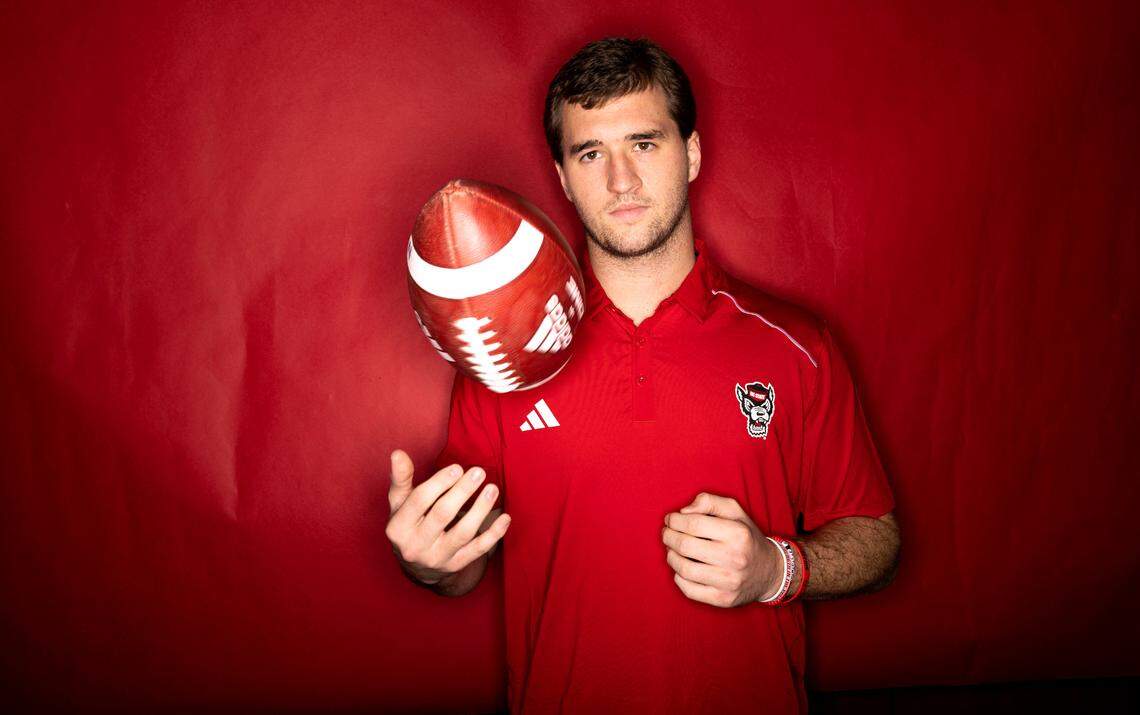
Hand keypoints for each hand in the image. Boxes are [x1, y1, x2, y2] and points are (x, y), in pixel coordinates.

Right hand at [385, 449, 510, 584]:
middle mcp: (415, 546)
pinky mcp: (455, 566)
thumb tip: (398, 454)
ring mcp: (436, 559)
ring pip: (463, 533)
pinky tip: (505, 517)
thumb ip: (401, 479)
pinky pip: (478, 550)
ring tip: (492, 488)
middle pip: (442, 515)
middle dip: (462, 491)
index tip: (457, 467)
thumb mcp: (399, 504)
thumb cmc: (409, 524)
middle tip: (479, 472)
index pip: (419, 500)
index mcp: (398, 528)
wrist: (416, 567)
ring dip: (481, 509)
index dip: (439, 482)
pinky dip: (494, 534)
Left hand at [661, 492, 781, 607]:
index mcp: (738, 533)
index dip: (675, 520)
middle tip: (667, 533)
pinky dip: (678, 577)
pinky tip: (681, 568)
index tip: (670, 519)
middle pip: (685, 545)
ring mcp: (729, 582)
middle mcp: (735, 558)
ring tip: (671, 549)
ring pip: (683, 569)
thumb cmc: (746, 537)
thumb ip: (710, 502)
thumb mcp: (735, 511)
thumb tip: (683, 511)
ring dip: (670, 556)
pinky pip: (688, 590)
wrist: (770, 572)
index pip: (694, 524)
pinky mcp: (723, 599)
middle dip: (668, 536)